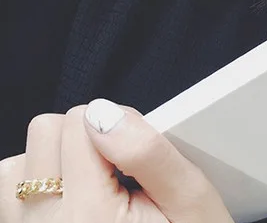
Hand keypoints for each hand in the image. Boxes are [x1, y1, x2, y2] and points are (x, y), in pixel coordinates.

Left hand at [0, 99, 234, 222]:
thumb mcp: (190, 200)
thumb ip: (148, 153)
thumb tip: (105, 112)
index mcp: (88, 216)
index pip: (80, 121)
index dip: (116, 125)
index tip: (134, 154)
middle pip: (44, 132)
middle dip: (82, 136)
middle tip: (115, 169)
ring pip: (19, 162)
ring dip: (54, 160)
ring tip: (91, 184)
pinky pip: (10, 191)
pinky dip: (37, 185)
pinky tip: (71, 200)